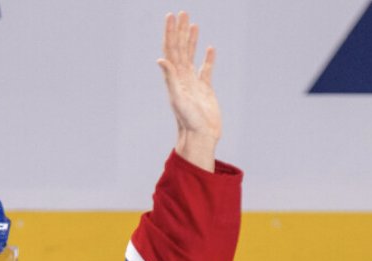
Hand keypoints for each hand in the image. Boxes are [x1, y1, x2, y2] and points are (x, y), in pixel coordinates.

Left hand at [157, 11, 221, 170]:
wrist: (200, 136)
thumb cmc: (188, 120)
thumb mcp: (178, 97)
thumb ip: (170, 78)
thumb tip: (161, 59)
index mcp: (175, 77)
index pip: (171, 49)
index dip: (171, 32)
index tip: (172, 16)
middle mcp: (182, 78)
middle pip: (180, 48)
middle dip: (180, 30)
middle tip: (182, 12)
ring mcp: (193, 83)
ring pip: (191, 56)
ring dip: (191, 40)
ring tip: (193, 24)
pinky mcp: (205, 89)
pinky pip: (206, 70)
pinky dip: (208, 58)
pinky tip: (210, 49)